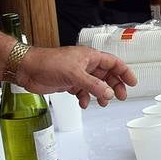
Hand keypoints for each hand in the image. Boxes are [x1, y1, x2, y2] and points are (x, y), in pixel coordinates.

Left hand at [17, 46, 137, 107]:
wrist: (28, 69)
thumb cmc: (48, 63)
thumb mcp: (75, 74)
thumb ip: (93, 85)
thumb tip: (108, 93)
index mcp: (90, 57)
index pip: (113, 63)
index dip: (124, 72)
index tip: (132, 82)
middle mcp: (85, 64)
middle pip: (106, 75)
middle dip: (114, 86)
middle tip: (121, 96)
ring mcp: (77, 74)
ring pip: (95, 84)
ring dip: (100, 94)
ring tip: (104, 102)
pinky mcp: (68, 82)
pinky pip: (82, 91)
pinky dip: (85, 98)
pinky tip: (83, 103)